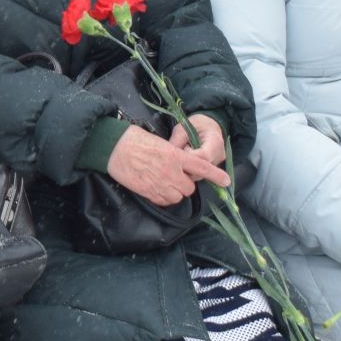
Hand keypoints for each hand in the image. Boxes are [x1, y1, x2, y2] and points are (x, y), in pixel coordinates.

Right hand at [106, 125, 230, 206]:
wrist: (113, 147)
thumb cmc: (134, 139)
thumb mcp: (160, 142)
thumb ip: (173, 155)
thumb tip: (178, 164)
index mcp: (175, 155)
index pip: (201, 167)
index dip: (215, 175)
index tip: (226, 182)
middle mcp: (170, 172)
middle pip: (189, 188)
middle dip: (185, 184)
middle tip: (174, 176)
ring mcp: (159, 184)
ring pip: (177, 197)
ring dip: (174, 192)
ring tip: (163, 182)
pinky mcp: (148, 192)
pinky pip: (164, 201)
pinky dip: (163, 197)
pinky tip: (155, 188)